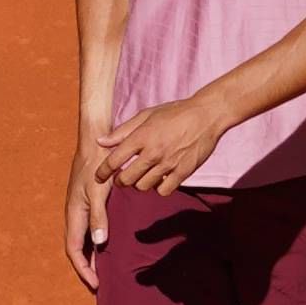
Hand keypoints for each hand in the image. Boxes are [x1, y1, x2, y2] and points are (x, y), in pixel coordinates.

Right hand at [63, 151, 111, 291]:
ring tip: (104, 270)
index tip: (95, 284)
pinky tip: (106, 244)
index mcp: (74, 213)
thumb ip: (99, 218)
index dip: (83, 268)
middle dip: (86, 267)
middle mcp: (74, 213)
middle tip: (100, 284)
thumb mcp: (99, 192)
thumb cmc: (97, 166)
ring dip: (91, 255)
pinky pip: (88, 228)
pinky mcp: (87, 201)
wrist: (95, 142)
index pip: (73, 249)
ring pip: (82, 239)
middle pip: (76, 247)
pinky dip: (95, 242)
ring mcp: (80, 207)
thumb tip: (99, 244)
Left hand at [95, 96, 228, 194]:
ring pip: (143, 187)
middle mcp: (153, 152)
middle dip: (120, 181)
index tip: (99, 177)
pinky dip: (159, 188)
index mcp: (141, 137)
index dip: (102, 172)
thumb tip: (100, 142)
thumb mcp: (145, 116)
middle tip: (122, 177)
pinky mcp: (183, 172)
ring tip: (143, 175)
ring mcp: (168, 164)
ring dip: (139, 184)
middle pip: (126, 179)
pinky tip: (160, 178)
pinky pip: (163, 190)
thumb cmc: (174, 113)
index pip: (114, 161)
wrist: (206, 116)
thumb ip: (122, 131)